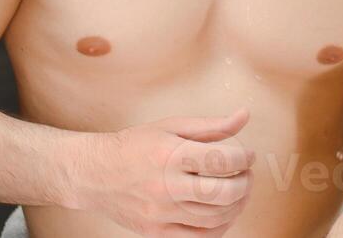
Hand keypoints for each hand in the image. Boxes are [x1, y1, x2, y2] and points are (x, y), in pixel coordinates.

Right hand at [67, 108, 255, 235]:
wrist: (94, 174)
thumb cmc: (136, 145)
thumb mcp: (172, 126)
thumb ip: (211, 126)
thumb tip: (245, 116)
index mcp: (171, 155)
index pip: (221, 160)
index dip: (244, 157)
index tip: (248, 155)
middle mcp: (165, 186)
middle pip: (222, 193)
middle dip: (245, 184)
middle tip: (247, 175)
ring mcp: (160, 213)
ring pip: (214, 218)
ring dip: (237, 205)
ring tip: (239, 191)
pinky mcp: (156, 232)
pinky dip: (220, 227)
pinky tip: (224, 212)